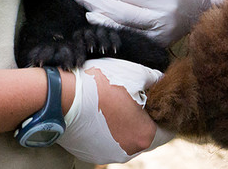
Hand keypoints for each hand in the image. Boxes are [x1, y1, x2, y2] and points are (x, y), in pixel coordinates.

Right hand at [57, 58, 172, 163]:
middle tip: (136, 99)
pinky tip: (101, 112)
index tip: (158, 102)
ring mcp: (107, 155)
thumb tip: (162, 80)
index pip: (168, 131)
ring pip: (126, 140)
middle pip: (146, 136)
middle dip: (144, 119)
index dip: (166, 114)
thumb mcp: (135, 73)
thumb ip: (155, 79)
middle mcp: (128, 153)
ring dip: (125, 125)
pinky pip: (108, 142)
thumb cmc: (99, 83)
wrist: (59, 95)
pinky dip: (108, 130)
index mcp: (144, 136)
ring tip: (115, 104)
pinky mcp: (90, 154)